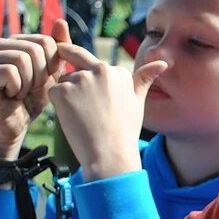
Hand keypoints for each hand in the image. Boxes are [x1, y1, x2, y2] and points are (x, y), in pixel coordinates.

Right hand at [0, 20, 71, 159]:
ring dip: (28, 83)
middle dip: (40, 75)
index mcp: (13, 42)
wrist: (16, 126)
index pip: (45, 41)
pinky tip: (10, 96)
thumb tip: (60, 21)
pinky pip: (9, 72)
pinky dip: (17, 88)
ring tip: (19, 92)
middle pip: (34, 49)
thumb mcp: (50, 73)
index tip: (41, 80)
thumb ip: (57, 48)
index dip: (51, 66)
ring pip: (22, 59)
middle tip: (29, 89)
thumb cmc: (32, 99)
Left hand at [48, 45, 167, 181]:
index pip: (95, 69)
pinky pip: (54, 93)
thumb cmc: (125, 131)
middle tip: (87, 110)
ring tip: (85, 118)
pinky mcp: (63, 91)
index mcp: (118, 71)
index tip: (102, 107)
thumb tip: (164, 63)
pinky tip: (74, 119)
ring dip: (69, 97)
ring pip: (65, 82)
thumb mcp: (138, 102)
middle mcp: (100, 69)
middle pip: (78, 69)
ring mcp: (80, 79)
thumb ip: (145, 78)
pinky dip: (59, 106)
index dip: (95, 88)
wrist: (110, 155)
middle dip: (78, 86)